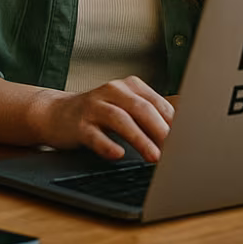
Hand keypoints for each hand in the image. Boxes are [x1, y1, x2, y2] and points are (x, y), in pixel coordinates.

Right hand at [33, 76, 174, 161]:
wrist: (56, 113)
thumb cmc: (98, 114)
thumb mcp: (125, 108)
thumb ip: (149, 116)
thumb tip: (180, 133)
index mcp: (128, 86)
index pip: (156, 103)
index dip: (172, 122)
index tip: (186, 139)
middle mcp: (112, 91)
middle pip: (141, 108)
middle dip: (160, 130)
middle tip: (174, 149)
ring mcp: (94, 107)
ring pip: (120, 120)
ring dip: (139, 139)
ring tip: (153, 157)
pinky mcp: (78, 124)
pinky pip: (94, 135)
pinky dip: (107, 145)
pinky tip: (118, 154)